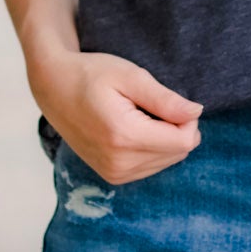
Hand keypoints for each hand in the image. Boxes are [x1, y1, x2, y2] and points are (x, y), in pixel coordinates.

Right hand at [28, 46, 201, 185]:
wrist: (54, 88)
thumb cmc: (91, 75)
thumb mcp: (130, 76)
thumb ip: (165, 99)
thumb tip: (196, 113)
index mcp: (124, 136)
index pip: (184, 141)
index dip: (187, 118)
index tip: (168, 99)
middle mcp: (119, 162)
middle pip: (179, 152)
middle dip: (176, 128)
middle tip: (148, 105)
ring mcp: (114, 173)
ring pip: (168, 161)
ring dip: (164, 138)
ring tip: (137, 116)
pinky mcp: (113, 176)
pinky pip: (152, 166)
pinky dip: (152, 147)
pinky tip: (132, 128)